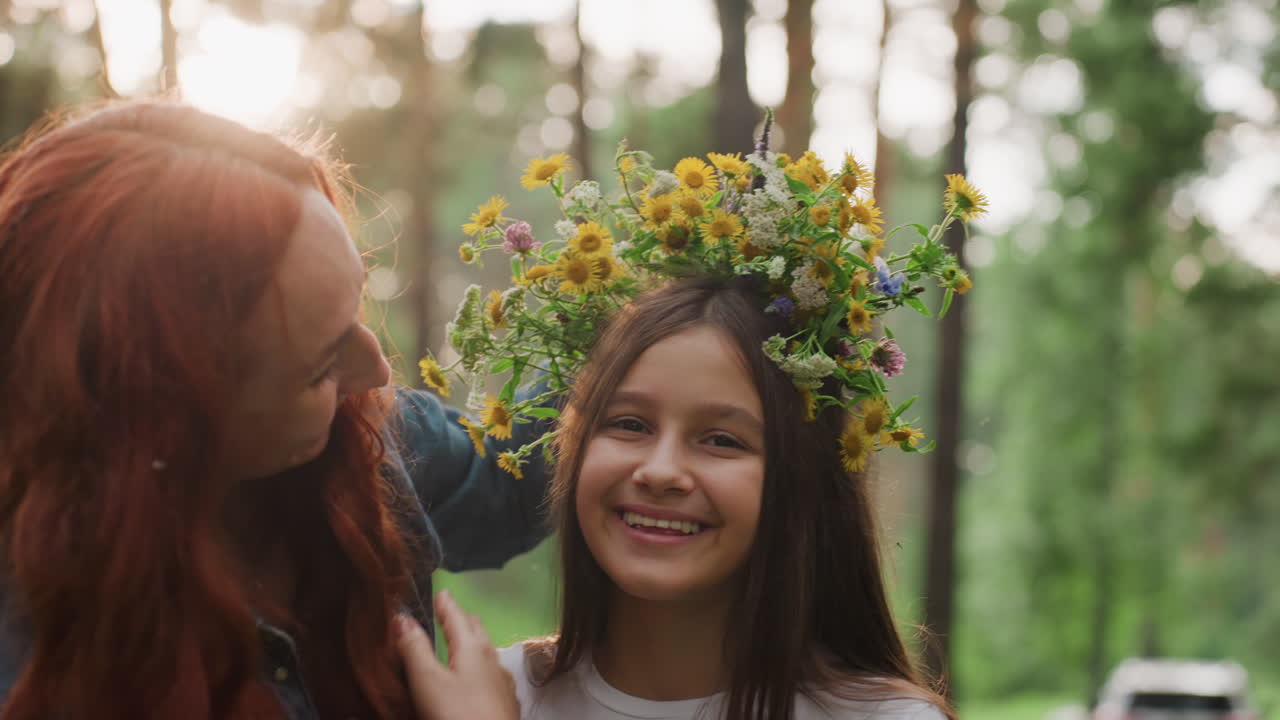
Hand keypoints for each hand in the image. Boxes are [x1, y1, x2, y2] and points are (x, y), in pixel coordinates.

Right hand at [396, 590, 519, 719]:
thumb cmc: (457, 714)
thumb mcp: (427, 681)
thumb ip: (415, 648)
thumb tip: (402, 617)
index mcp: (472, 648)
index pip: (457, 617)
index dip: (446, 604)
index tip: (442, 590)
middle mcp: (492, 660)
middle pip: (477, 631)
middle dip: (463, 619)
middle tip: (451, 612)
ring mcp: (503, 682)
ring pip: (487, 652)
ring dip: (474, 642)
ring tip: (463, 641)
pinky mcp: (507, 703)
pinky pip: (493, 673)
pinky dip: (481, 665)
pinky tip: (480, 678)